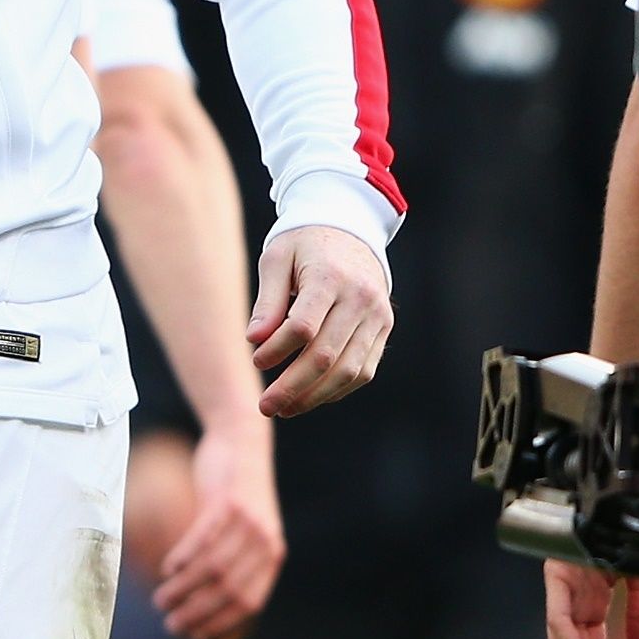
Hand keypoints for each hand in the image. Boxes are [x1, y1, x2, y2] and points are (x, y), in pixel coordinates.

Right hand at [149, 423, 283, 638]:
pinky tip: (167, 569)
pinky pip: (203, 537)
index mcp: (272, 556)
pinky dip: (183, 557)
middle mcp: (265, 543)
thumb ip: (237, 560)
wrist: (241, 443)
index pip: (249, 603)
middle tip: (171, 624)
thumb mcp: (246, 530)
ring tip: (162, 600)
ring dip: (184, 589)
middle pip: (229, 589)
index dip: (221, 623)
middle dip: (199, 613)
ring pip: (213, 567)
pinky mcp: (227, 501)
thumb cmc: (235, 492)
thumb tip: (208, 600)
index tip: (195, 636)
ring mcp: (247, 522)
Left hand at [247, 224, 391, 415]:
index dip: (278, 350)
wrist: (350, 229)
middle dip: (293, 386)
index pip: (303, 327)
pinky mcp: (384, 329)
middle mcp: (361, 300)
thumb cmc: (303, 244)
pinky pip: (364, 369)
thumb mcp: (277, 258)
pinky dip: (337, 389)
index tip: (255, 360)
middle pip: (327, 355)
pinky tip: (311, 396)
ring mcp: (378, 317)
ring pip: (349, 370)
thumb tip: (254, 339)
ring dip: (315, 396)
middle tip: (265, 407)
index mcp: (330, 278)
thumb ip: (267, 300)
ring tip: (285, 409)